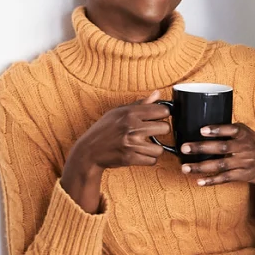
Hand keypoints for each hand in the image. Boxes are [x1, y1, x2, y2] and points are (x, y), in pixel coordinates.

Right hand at [60, 90, 171, 211]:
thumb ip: (140, 104)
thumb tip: (158, 94)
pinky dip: (148, 159)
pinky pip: (152, 160)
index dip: (163, 114)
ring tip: (145, 145)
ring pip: (160, 148)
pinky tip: (140, 153)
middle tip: (152, 132)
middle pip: (165, 128)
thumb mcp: (118, 111)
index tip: (158, 117)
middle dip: (161, 130)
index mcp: (130, 113)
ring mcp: (131, 144)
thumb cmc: (104, 129)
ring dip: (155, 148)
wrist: (89, 151)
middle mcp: (132, 127)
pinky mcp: (130, 158)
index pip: (162, 110)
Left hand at [182, 123, 254, 202]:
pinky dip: (212, 180)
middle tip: (184, 148)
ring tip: (185, 167)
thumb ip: (230, 130)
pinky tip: (199, 181)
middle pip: (221, 148)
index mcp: (244, 134)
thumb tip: (204, 126)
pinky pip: (225, 178)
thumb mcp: (246, 133)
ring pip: (220, 165)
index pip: (230, 130)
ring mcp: (244, 163)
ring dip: (201, 167)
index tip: (202, 130)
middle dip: (201, 148)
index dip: (217, 130)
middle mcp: (244, 148)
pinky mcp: (242, 175)